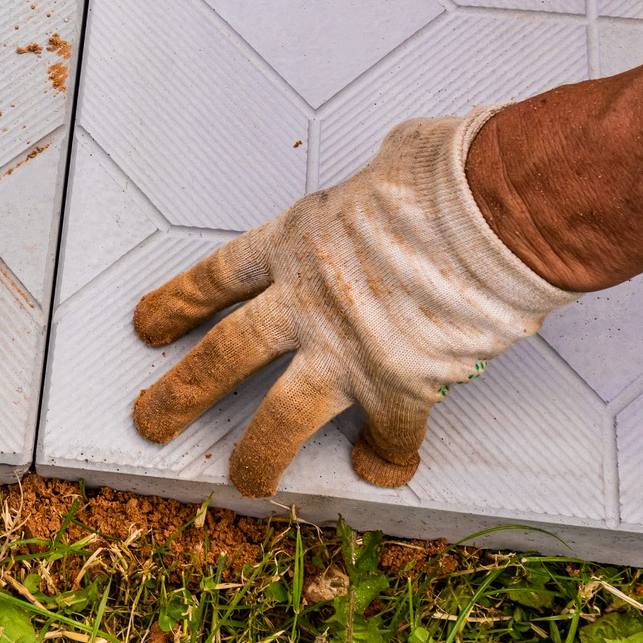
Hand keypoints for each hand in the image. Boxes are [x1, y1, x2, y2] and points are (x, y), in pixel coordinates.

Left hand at [130, 111, 578, 496]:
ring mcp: (345, 350)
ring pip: (279, 417)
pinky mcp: (396, 387)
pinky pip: (387, 436)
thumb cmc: (450, 178)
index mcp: (296, 242)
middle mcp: (305, 301)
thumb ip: (375, 186)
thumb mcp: (389, 162)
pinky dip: (387, 455)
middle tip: (151, 419)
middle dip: (180, 393)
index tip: (149, 326)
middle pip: (223, 354)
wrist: (493, 217)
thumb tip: (398, 170)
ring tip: (245, 480)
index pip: (218, 278)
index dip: (179, 304)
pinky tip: (382, 468)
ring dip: (257, 455)